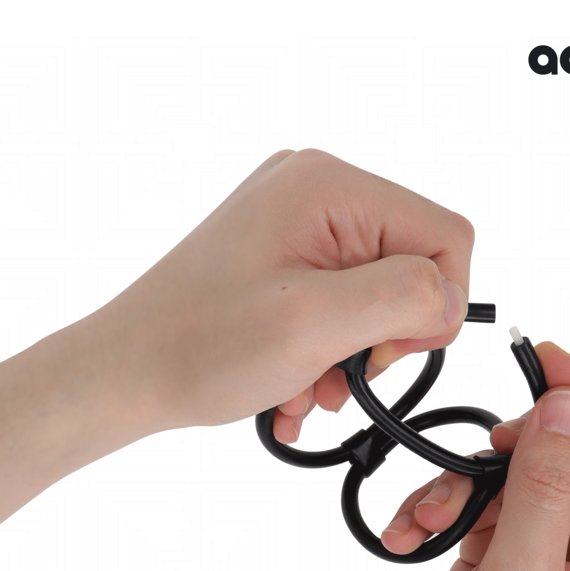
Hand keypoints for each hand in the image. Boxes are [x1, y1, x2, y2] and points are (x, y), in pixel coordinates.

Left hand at [0, 148, 472, 570]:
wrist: (122, 374)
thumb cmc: (199, 347)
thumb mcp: (318, 324)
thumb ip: (404, 297)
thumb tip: (448, 296)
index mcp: (328, 183)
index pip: (445, 235)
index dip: (434, 306)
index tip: (388, 356)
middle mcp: (314, 187)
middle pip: (412, 263)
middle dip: (385, 334)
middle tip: (343, 375)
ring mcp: (294, 221)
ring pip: (377, 292)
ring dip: (354, 354)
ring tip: (309, 387)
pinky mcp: (280, 255)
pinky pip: (339, 302)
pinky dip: (326, 351)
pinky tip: (293, 385)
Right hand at [324, 342, 569, 570]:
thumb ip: (546, 490)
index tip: (551, 362)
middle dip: (528, 445)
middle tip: (487, 437)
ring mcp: (563, 560)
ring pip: (532, 475)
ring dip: (472, 482)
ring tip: (431, 516)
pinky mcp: (517, 561)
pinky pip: (492, 502)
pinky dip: (450, 507)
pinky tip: (414, 534)